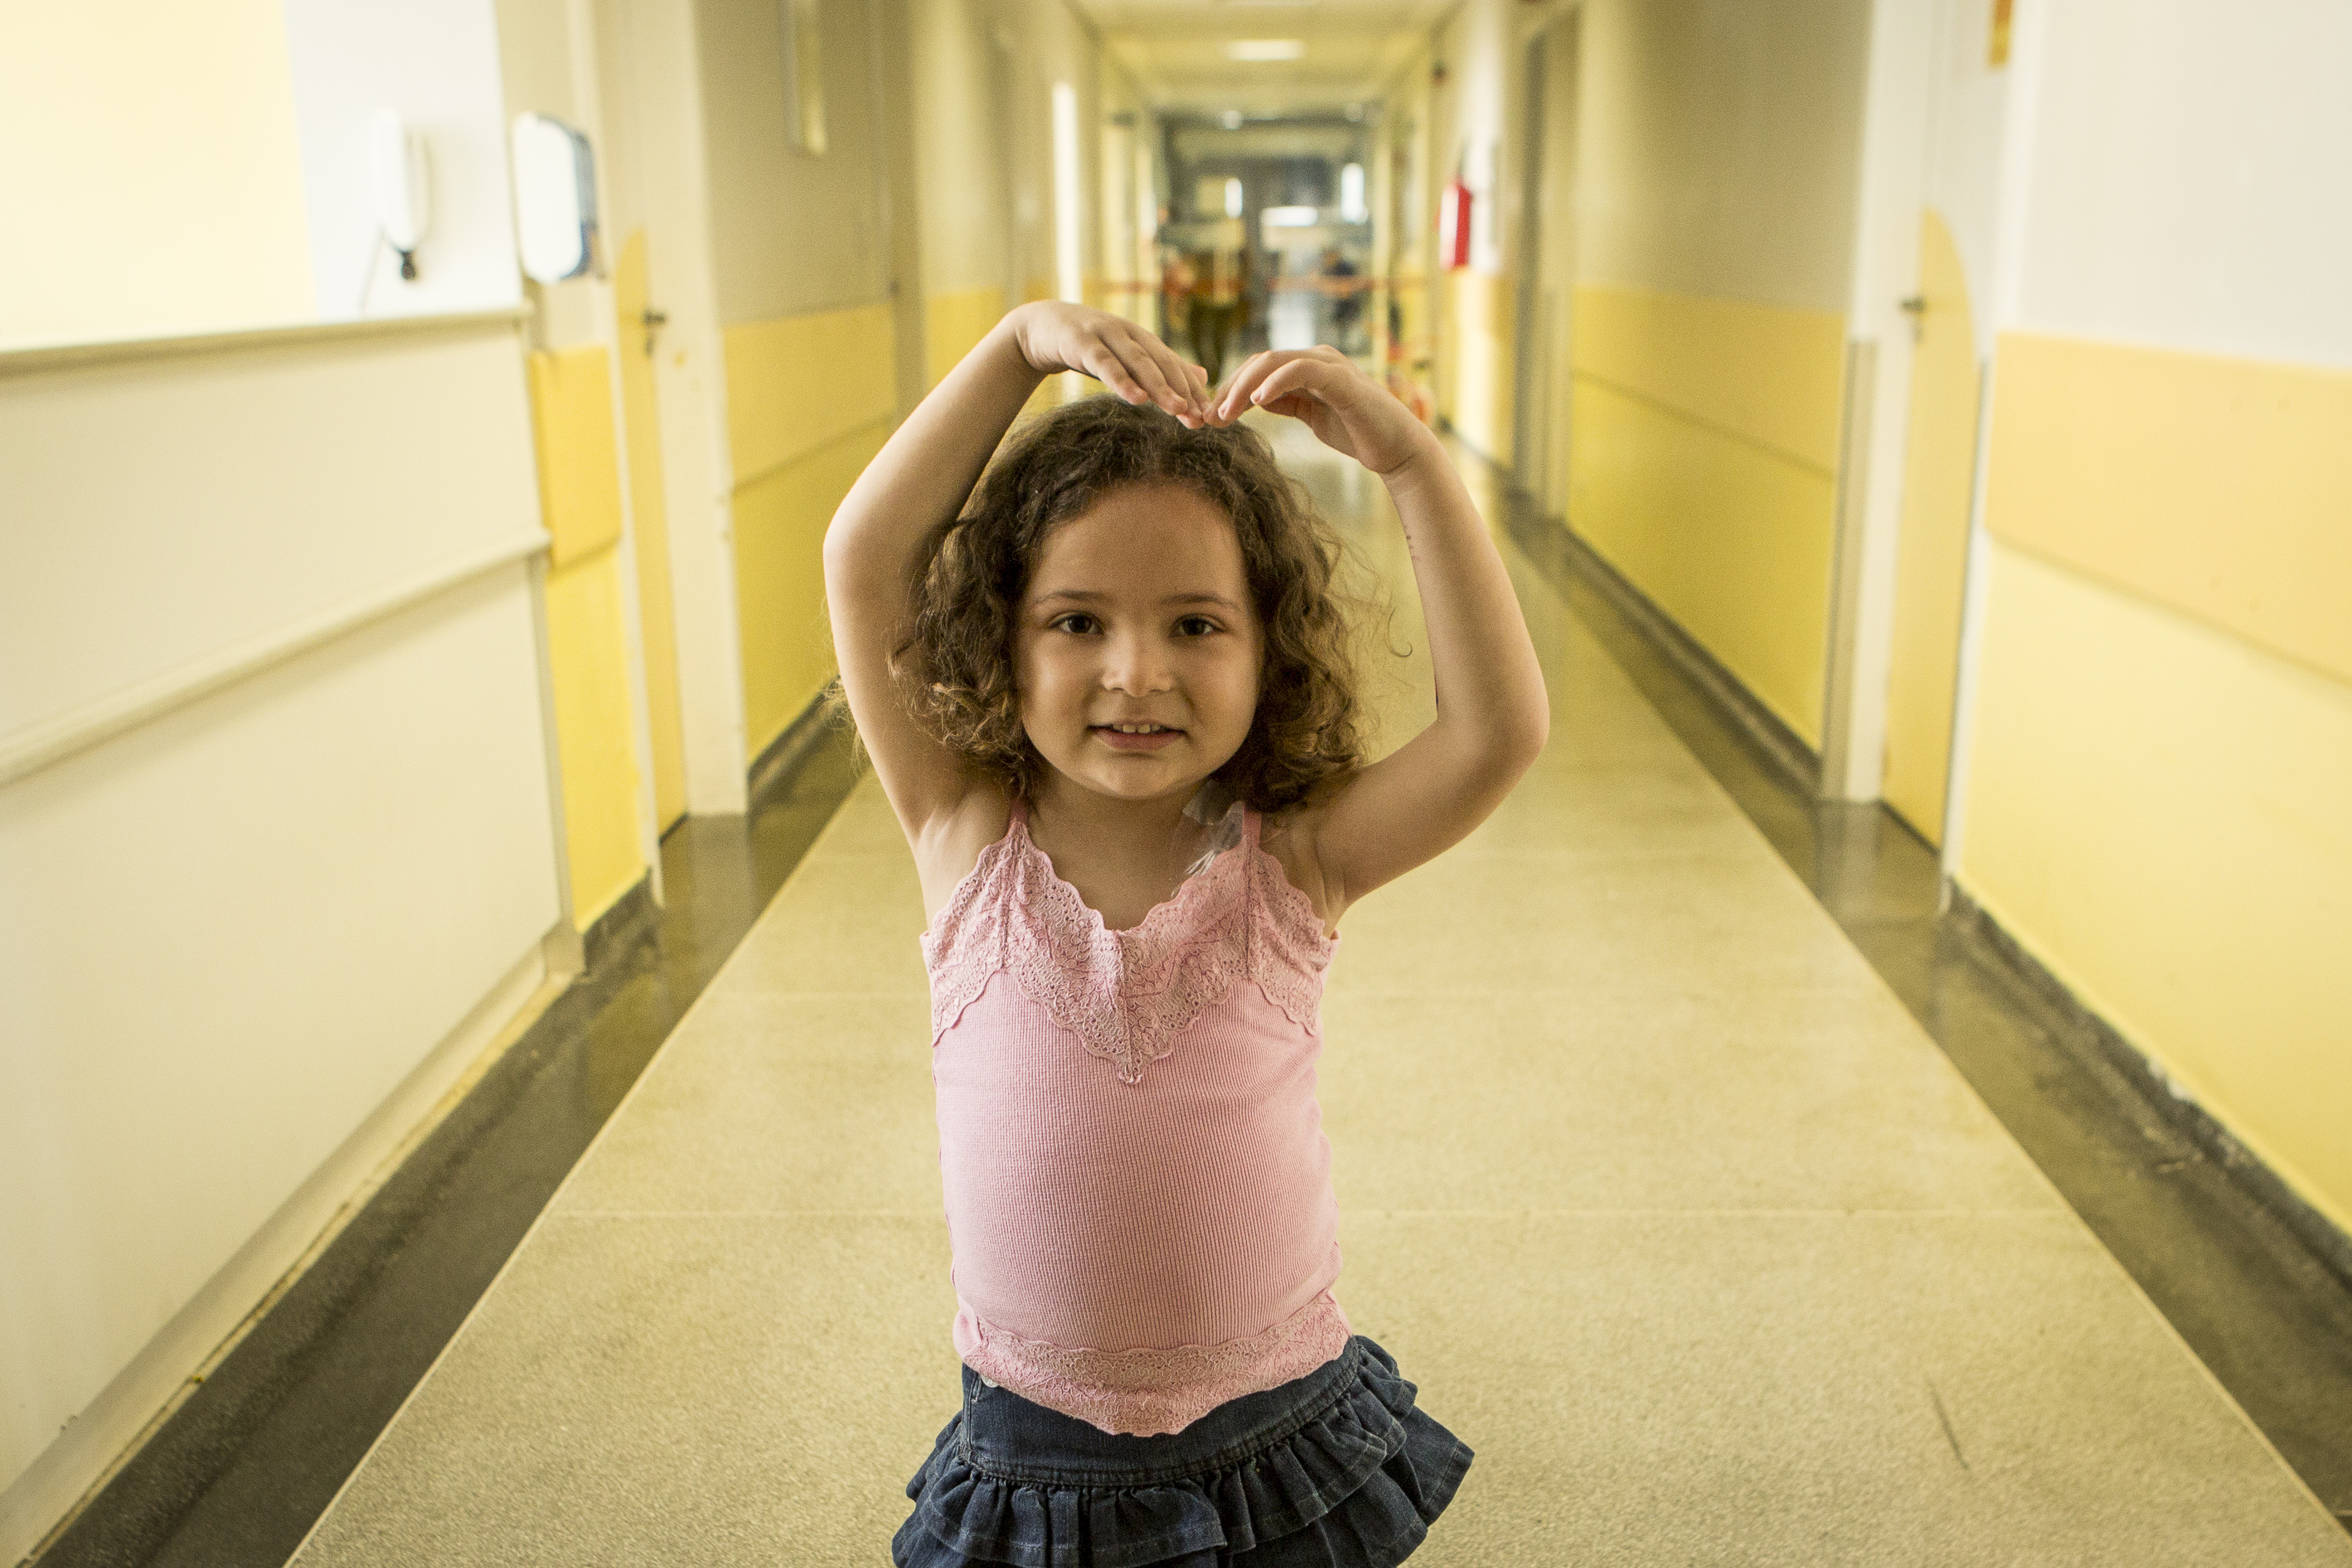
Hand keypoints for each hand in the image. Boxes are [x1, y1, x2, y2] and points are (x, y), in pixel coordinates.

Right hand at [1009, 302, 1212, 426]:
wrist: (1042, 325)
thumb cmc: (1089, 346)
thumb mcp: (1127, 357)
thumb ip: (1162, 367)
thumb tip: (1202, 377)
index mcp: (1144, 340)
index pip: (1174, 367)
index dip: (1192, 392)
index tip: (1209, 418)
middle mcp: (1130, 334)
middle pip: (1162, 365)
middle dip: (1183, 392)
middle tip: (1199, 419)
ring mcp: (1106, 335)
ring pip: (1138, 362)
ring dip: (1159, 386)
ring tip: (1176, 409)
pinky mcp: (1081, 342)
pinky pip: (1104, 363)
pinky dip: (1121, 380)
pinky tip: (1136, 398)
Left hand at [1207, 347, 1440, 477]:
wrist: (1397, 449)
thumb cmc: (1358, 433)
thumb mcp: (1312, 416)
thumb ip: (1287, 403)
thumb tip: (1256, 398)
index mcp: (1308, 367)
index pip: (1259, 368)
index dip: (1231, 388)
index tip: (1211, 415)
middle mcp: (1317, 358)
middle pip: (1261, 361)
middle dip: (1231, 387)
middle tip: (1210, 416)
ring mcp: (1330, 365)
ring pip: (1275, 362)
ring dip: (1245, 386)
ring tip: (1226, 411)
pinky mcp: (1342, 379)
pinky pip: (1301, 371)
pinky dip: (1276, 381)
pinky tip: (1258, 401)